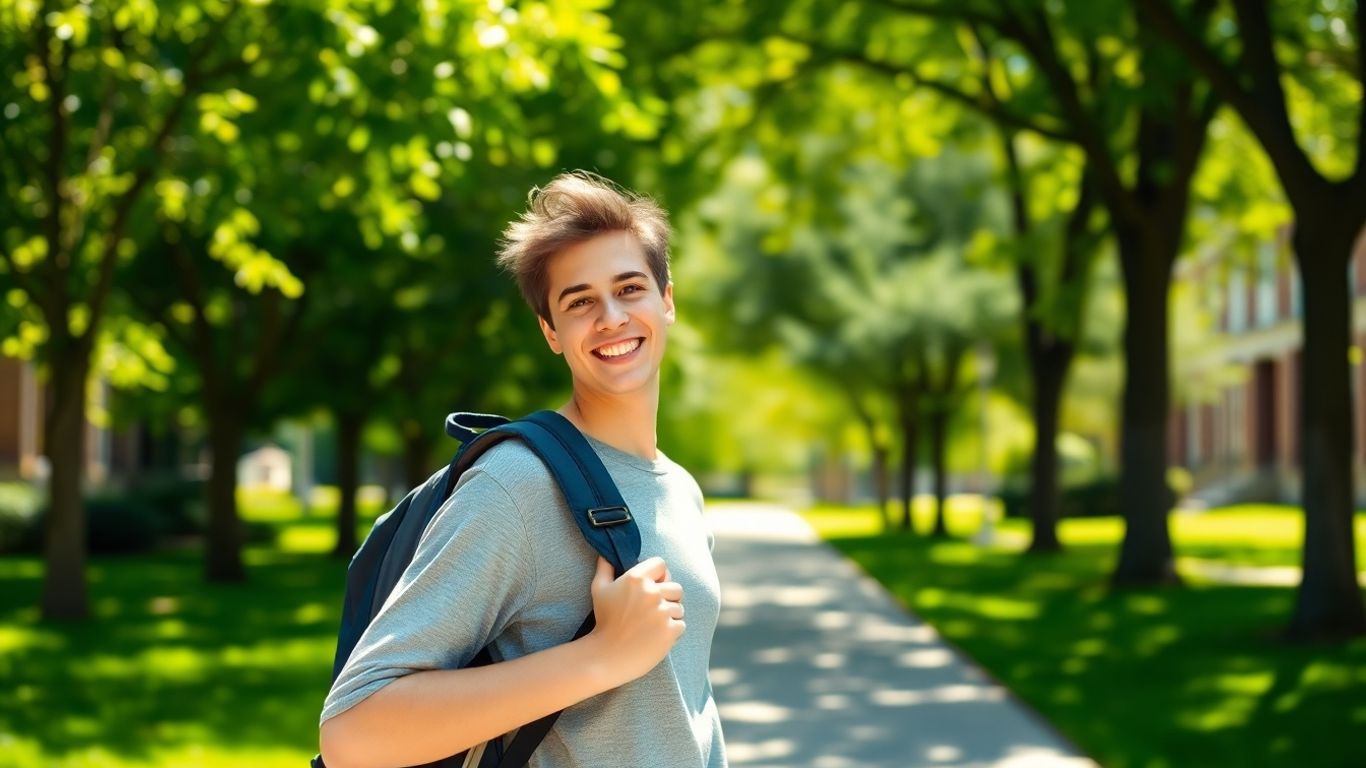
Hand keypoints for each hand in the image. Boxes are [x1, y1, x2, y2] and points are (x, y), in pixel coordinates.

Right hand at [585, 556, 684, 687]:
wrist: (607, 656)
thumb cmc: (604, 621)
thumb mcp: (599, 590)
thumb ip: (604, 568)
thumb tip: (605, 554)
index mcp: (636, 579)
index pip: (662, 564)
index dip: (659, 575)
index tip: (652, 586)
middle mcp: (652, 592)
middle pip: (676, 587)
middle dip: (668, 597)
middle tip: (652, 611)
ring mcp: (662, 612)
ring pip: (679, 608)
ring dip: (670, 616)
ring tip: (651, 626)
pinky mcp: (670, 630)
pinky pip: (681, 624)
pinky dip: (672, 631)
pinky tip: (655, 636)